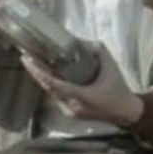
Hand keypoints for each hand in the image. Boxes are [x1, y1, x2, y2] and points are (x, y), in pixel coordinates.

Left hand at [20, 42, 143, 126]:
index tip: (28, 60)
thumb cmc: (119, 89)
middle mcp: (71, 106)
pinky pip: (57, 96)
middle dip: (36, 72)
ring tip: (34, 62)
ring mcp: (69, 111)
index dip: (38, 72)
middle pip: (48, 88)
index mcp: (80, 96)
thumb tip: (83, 41)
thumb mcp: (111, 66)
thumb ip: (98, 51)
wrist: (126, 112)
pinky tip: (47, 73)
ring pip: (51, 93)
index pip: (53, 84)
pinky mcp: (70, 112)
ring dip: (43, 78)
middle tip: (27, 56)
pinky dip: (51, 84)